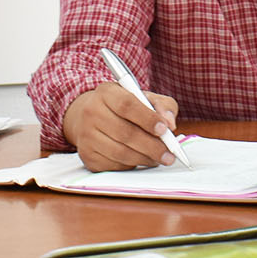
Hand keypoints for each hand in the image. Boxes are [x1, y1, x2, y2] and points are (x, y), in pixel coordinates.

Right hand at [63, 82, 180, 171]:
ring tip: (160, 158)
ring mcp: (86, 136)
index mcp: (106, 92)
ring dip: (145, 158)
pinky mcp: (87, 156)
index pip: (127, 105)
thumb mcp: (144, 97)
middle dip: (152, 146)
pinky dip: (132, 165)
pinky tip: (141, 159)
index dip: (147, 118)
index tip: (165, 129)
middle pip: (125, 133)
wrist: (91, 118)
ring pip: (120, 152)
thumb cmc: (123, 107)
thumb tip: (170, 123)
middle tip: (169, 154)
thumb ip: (162, 105)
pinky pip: (114, 165)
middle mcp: (91, 112)